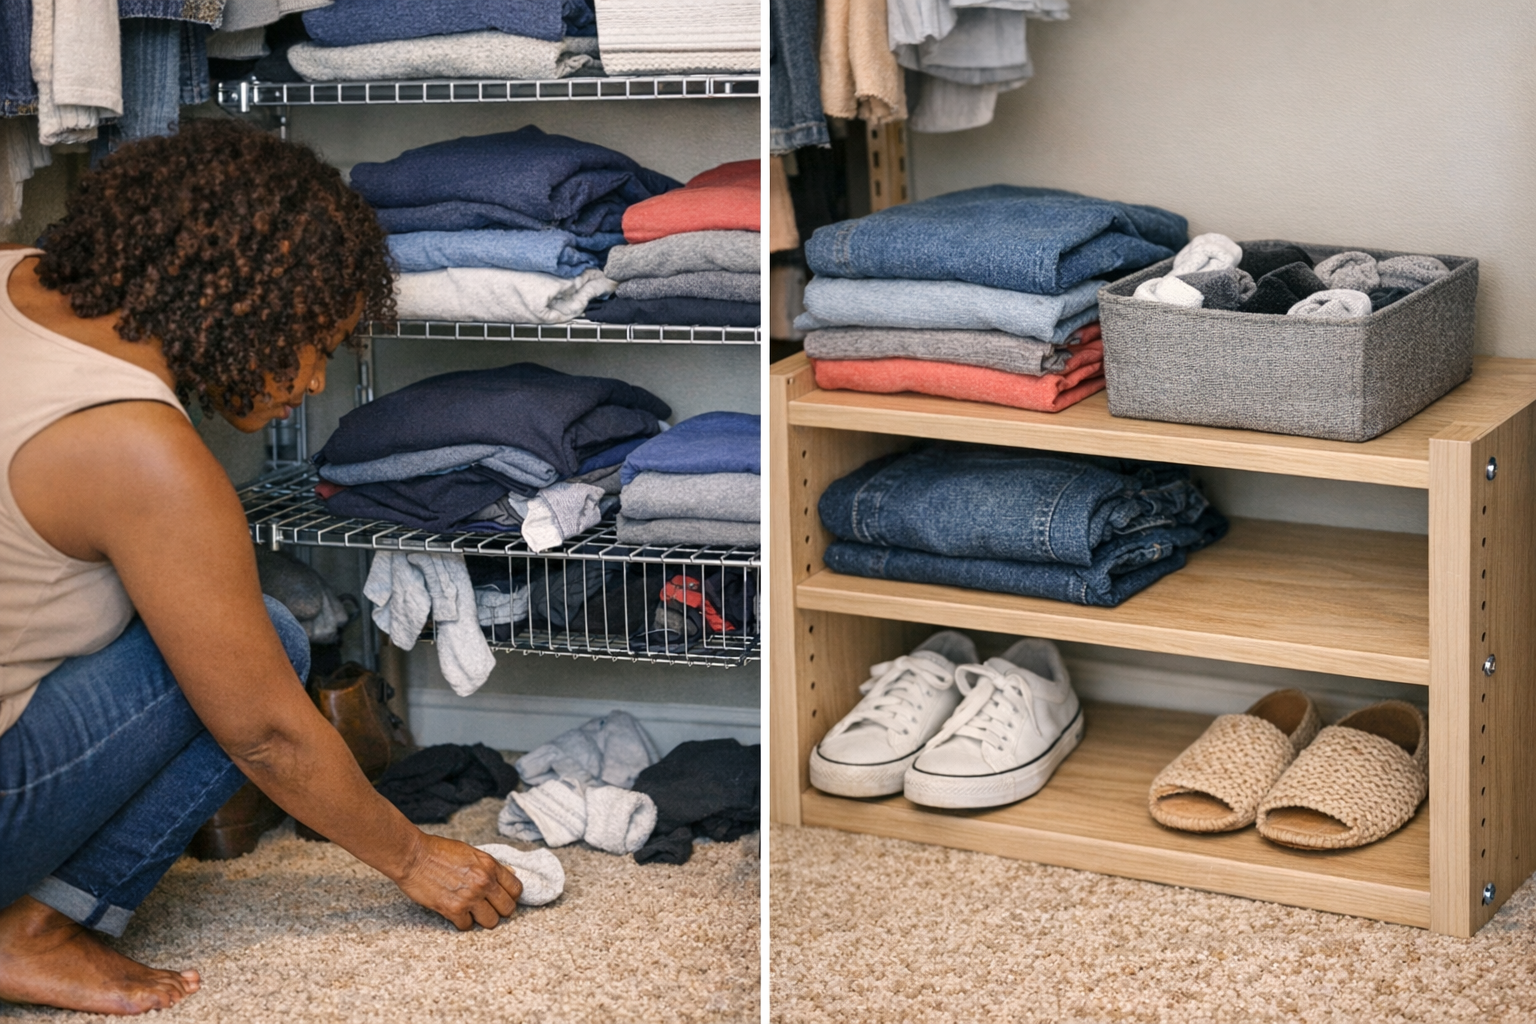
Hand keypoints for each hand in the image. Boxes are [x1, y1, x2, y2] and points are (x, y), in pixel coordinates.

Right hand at [393, 832, 521, 929]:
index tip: (502, 898)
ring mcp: (470, 897)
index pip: (516, 889)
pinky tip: (456, 913)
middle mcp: (484, 882)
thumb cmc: (438, 851)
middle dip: (499, 910)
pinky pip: (467, 926)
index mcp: (490, 865)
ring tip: (472, 912)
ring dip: (482, 919)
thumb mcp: (471, 852)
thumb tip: (509, 874)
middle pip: (507, 909)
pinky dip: (462, 922)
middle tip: (488, 908)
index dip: (510, 896)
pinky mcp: (453, 910)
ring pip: (491, 922)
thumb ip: (490, 866)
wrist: (413, 856)